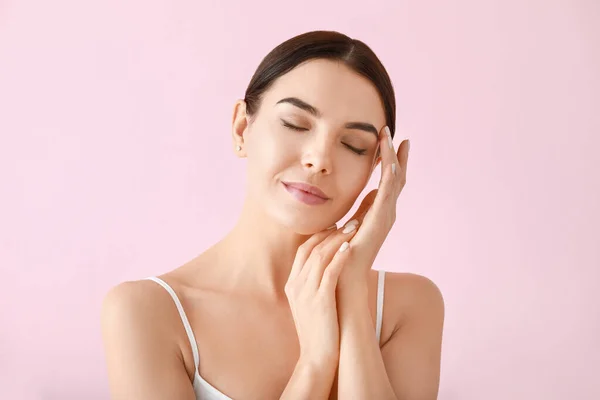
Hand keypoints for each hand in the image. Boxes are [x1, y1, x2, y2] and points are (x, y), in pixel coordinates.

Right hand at [285, 223, 359, 366]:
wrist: (317, 358)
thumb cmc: (319, 331)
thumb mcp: (310, 303)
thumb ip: (315, 284)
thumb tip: (329, 267)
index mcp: (292, 284)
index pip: (304, 249)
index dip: (321, 234)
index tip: (337, 226)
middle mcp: (295, 285)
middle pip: (311, 248)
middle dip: (331, 232)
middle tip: (351, 221)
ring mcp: (306, 292)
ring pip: (321, 256)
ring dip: (339, 239)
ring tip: (355, 229)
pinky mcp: (320, 300)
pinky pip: (330, 272)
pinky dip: (340, 257)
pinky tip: (351, 248)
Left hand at [337, 125, 409, 289]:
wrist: (344, 281)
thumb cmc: (342, 258)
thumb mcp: (350, 227)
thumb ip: (358, 212)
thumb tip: (365, 196)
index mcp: (377, 214)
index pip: (387, 183)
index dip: (389, 162)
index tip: (389, 142)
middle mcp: (385, 214)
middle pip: (396, 179)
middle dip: (396, 156)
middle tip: (396, 135)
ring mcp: (384, 218)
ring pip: (394, 183)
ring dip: (393, 160)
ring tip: (392, 139)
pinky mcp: (379, 223)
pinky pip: (387, 195)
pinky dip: (390, 177)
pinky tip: (391, 162)